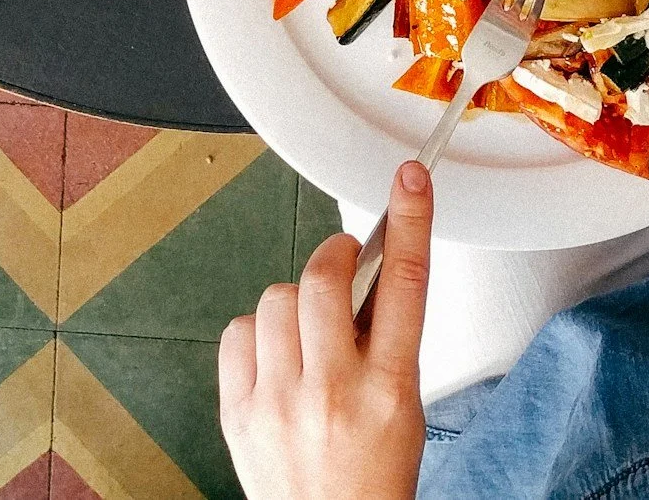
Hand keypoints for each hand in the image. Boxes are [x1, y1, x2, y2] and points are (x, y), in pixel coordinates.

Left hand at [220, 161, 430, 499]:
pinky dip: (259, 332)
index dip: (409, 220)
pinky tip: (277, 357)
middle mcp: (333, 392)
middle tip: (342, 264)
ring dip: (296, 300)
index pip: (405, 284)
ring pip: (276, 297)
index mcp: (389, 390)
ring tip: (310, 332)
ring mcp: (280, 401)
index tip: (409, 179)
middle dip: (334, 257)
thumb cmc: (372, 479)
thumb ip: (389, 340)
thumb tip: (372, 271)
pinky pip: (240, 331)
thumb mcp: (404, 409)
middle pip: (324, 276)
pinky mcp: (239, 411)